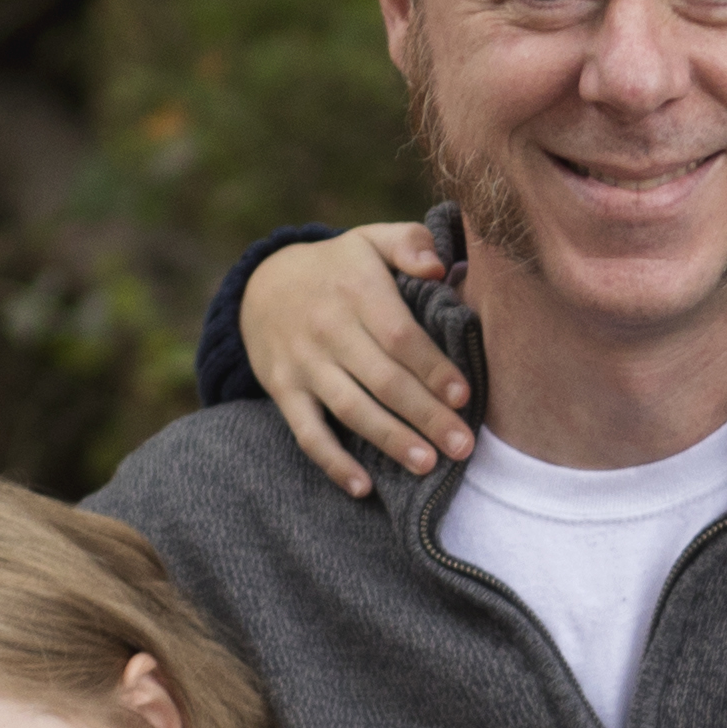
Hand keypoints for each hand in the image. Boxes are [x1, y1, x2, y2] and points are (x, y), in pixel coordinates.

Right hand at [249, 222, 472, 496]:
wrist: (262, 285)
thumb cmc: (339, 267)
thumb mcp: (370, 240)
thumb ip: (410, 243)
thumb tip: (440, 266)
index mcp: (356, 289)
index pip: (400, 336)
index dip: (432, 368)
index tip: (464, 396)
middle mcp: (328, 328)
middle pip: (382, 379)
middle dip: (424, 415)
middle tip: (463, 446)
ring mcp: (303, 363)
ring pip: (350, 409)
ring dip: (389, 440)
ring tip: (427, 465)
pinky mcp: (283, 390)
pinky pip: (307, 432)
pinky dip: (333, 462)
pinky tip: (363, 487)